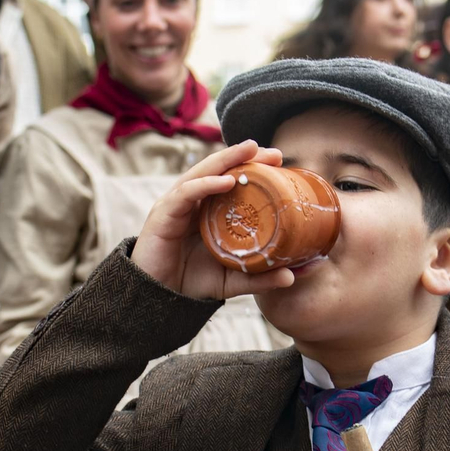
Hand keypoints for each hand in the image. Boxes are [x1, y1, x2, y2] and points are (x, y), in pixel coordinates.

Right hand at [130, 141, 298, 299]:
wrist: (158, 300)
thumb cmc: (191, 283)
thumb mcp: (231, 280)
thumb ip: (259, 277)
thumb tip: (291, 277)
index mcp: (208, 210)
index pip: (232, 180)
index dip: (253, 168)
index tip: (281, 163)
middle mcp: (193, 202)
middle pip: (220, 170)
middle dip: (245, 157)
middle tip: (275, 153)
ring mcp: (177, 204)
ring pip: (203, 173)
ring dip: (227, 159)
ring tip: (251, 151)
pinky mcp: (164, 214)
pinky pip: (186, 193)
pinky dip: (206, 184)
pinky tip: (226, 181)